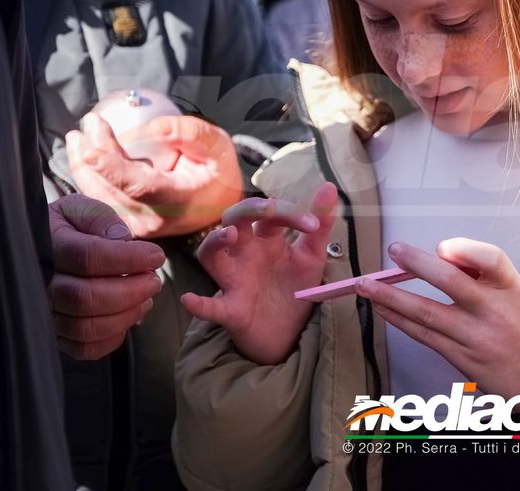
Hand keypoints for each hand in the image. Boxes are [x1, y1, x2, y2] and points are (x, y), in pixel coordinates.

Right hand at [48, 194, 165, 359]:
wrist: (48, 247)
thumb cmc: (71, 227)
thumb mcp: (82, 209)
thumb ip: (101, 219)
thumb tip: (122, 238)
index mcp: (48, 245)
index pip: (87, 257)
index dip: (128, 258)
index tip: (156, 256)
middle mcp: (39, 283)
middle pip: (85, 298)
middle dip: (130, 291)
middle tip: (154, 281)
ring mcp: (45, 313)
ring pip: (85, 327)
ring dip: (126, 315)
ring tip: (147, 299)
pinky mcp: (56, 334)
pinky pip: (83, 348)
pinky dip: (113, 337)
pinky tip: (129, 316)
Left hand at [66, 113, 242, 238]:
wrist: (221, 206)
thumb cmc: (219, 174)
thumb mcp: (217, 146)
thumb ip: (189, 133)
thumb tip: (152, 127)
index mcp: (176, 200)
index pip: (136, 185)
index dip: (110, 165)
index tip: (90, 141)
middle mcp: (151, 219)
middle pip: (107, 189)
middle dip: (89, 155)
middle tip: (87, 123)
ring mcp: (136, 226)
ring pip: (96, 197)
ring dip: (81, 166)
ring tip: (77, 137)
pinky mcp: (126, 224)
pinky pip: (98, 201)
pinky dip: (87, 177)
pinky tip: (82, 156)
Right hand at [180, 182, 338, 364]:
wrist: (289, 333)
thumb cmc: (294, 288)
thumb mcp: (312, 257)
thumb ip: (320, 226)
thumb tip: (329, 186)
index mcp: (266, 241)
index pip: (269, 215)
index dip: (288, 213)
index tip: (313, 225)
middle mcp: (245, 255)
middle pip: (232, 221)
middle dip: (247, 210)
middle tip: (269, 210)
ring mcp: (235, 282)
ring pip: (210, 256)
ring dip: (215, 243)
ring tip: (229, 235)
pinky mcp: (232, 311)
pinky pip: (211, 307)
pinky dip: (200, 305)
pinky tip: (190, 299)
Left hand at [355, 239, 519, 399]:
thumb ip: (487, 274)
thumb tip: (447, 256)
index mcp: (511, 288)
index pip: (491, 259)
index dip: (464, 249)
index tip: (443, 246)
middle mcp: (493, 310)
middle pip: (450, 281)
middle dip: (417, 264)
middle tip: (395, 251)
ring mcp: (474, 336)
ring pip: (426, 312)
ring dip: (391, 297)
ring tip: (367, 285)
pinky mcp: (461, 357)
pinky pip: (423, 335)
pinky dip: (400, 320)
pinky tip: (383, 309)